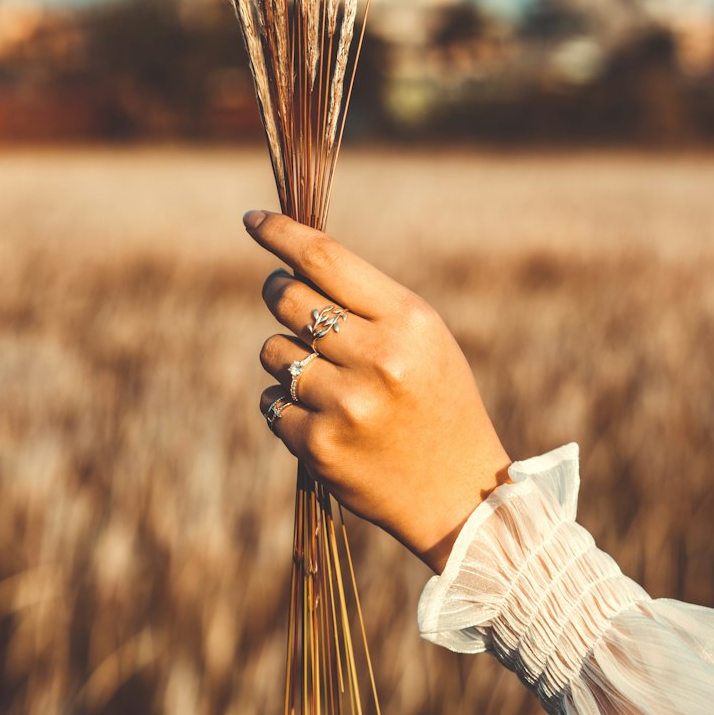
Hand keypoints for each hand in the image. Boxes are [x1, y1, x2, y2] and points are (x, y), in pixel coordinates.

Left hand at [244, 211, 510, 573]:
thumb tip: (291, 264)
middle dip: (278, 292)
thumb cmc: (437, 401)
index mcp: (409, 321)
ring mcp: (345, 405)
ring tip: (328, 381)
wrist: (460, 494)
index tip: (253, 220)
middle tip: (285, 298)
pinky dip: (286, 405)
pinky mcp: (319, 446)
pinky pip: (271, 402)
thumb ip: (367, 302)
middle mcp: (378, 358)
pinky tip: (323, 418)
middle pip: (286, 298)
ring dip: (287, 358)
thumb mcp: (423, 339)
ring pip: (273, 351)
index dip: (280, 234)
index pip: (326, 259)